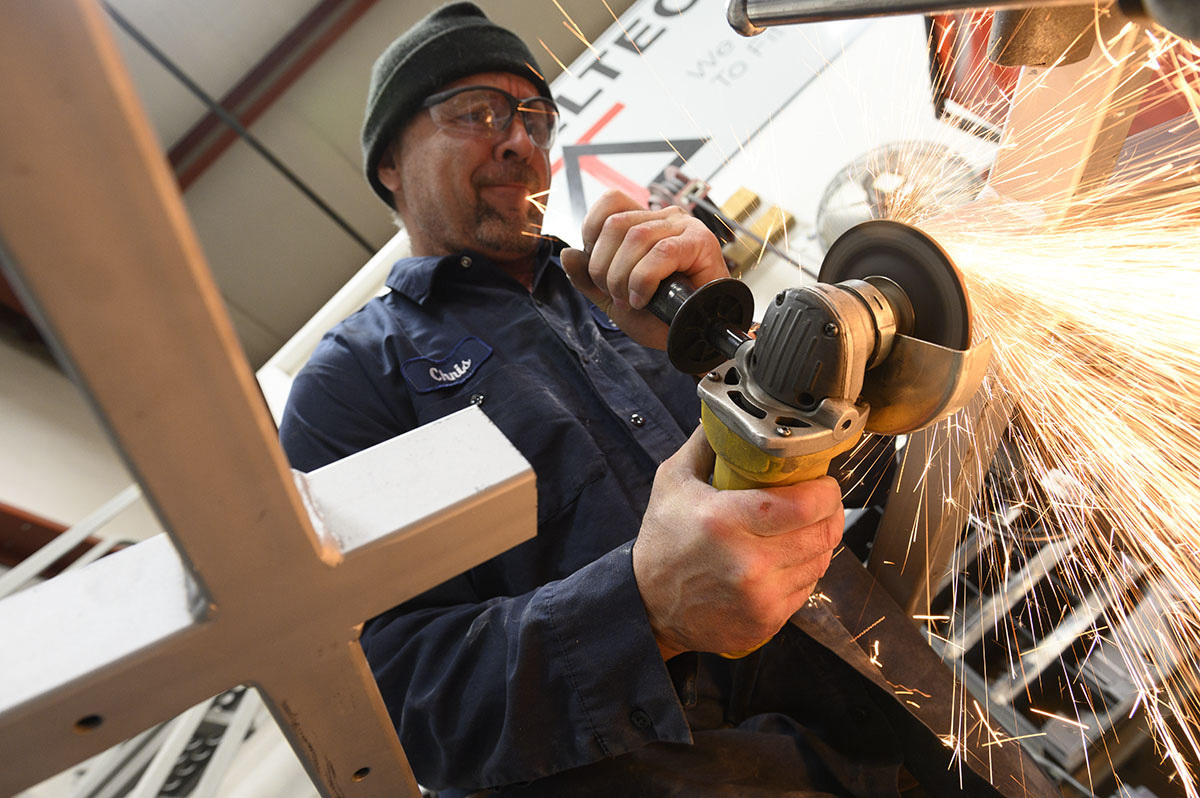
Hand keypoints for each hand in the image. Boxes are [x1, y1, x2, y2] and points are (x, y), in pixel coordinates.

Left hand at [561, 190, 728, 349]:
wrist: (692, 338)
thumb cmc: (661, 317)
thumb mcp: (613, 298)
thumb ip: (587, 278)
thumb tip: (567, 253)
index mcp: (645, 222)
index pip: (610, 202)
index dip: (593, 233)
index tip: (599, 270)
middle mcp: (666, 217)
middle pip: (616, 223)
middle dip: (604, 267)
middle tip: (617, 295)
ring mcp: (685, 227)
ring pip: (636, 236)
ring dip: (623, 276)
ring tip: (632, 300)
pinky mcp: (701, 243)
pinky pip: (661, 252)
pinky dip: (644, 279)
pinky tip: (644, 298)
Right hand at [633, 427, 844, 659]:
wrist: (647, 605)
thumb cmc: (662, 542)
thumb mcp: (673, 482)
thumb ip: (706, 443)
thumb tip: (729, 414)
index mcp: (725, 521)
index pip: (806, 505)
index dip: (826, 491)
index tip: (822, 482)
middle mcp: (748, 563)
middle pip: (822, 534)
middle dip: (831, 512)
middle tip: (822, 501)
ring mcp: (760, 597)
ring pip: (820, 562)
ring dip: (819, 541)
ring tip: (803, 528)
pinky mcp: (766, 621)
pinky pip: (807, 588)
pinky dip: (804, 570)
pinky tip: (787, 557)